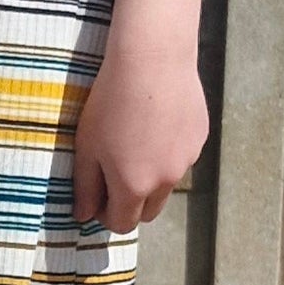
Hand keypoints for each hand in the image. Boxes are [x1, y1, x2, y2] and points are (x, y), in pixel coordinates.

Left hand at [73, 41, 207, 229]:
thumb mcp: (87, 145)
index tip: (95, 196)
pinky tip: (154, 121)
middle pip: (149, 212)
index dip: (105, 215)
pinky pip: (181, 156)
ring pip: (166, 183)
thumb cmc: (110, 101)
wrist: (152, 60)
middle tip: (112, 174)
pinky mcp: (200, 138)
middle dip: (130, 203)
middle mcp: (166, 181)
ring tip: (133, 139)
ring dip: (150, 176)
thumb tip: (83, 216)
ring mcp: (187, 160)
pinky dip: (167, 151)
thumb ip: (85, 186)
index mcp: (134, 186)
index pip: (122, 223)